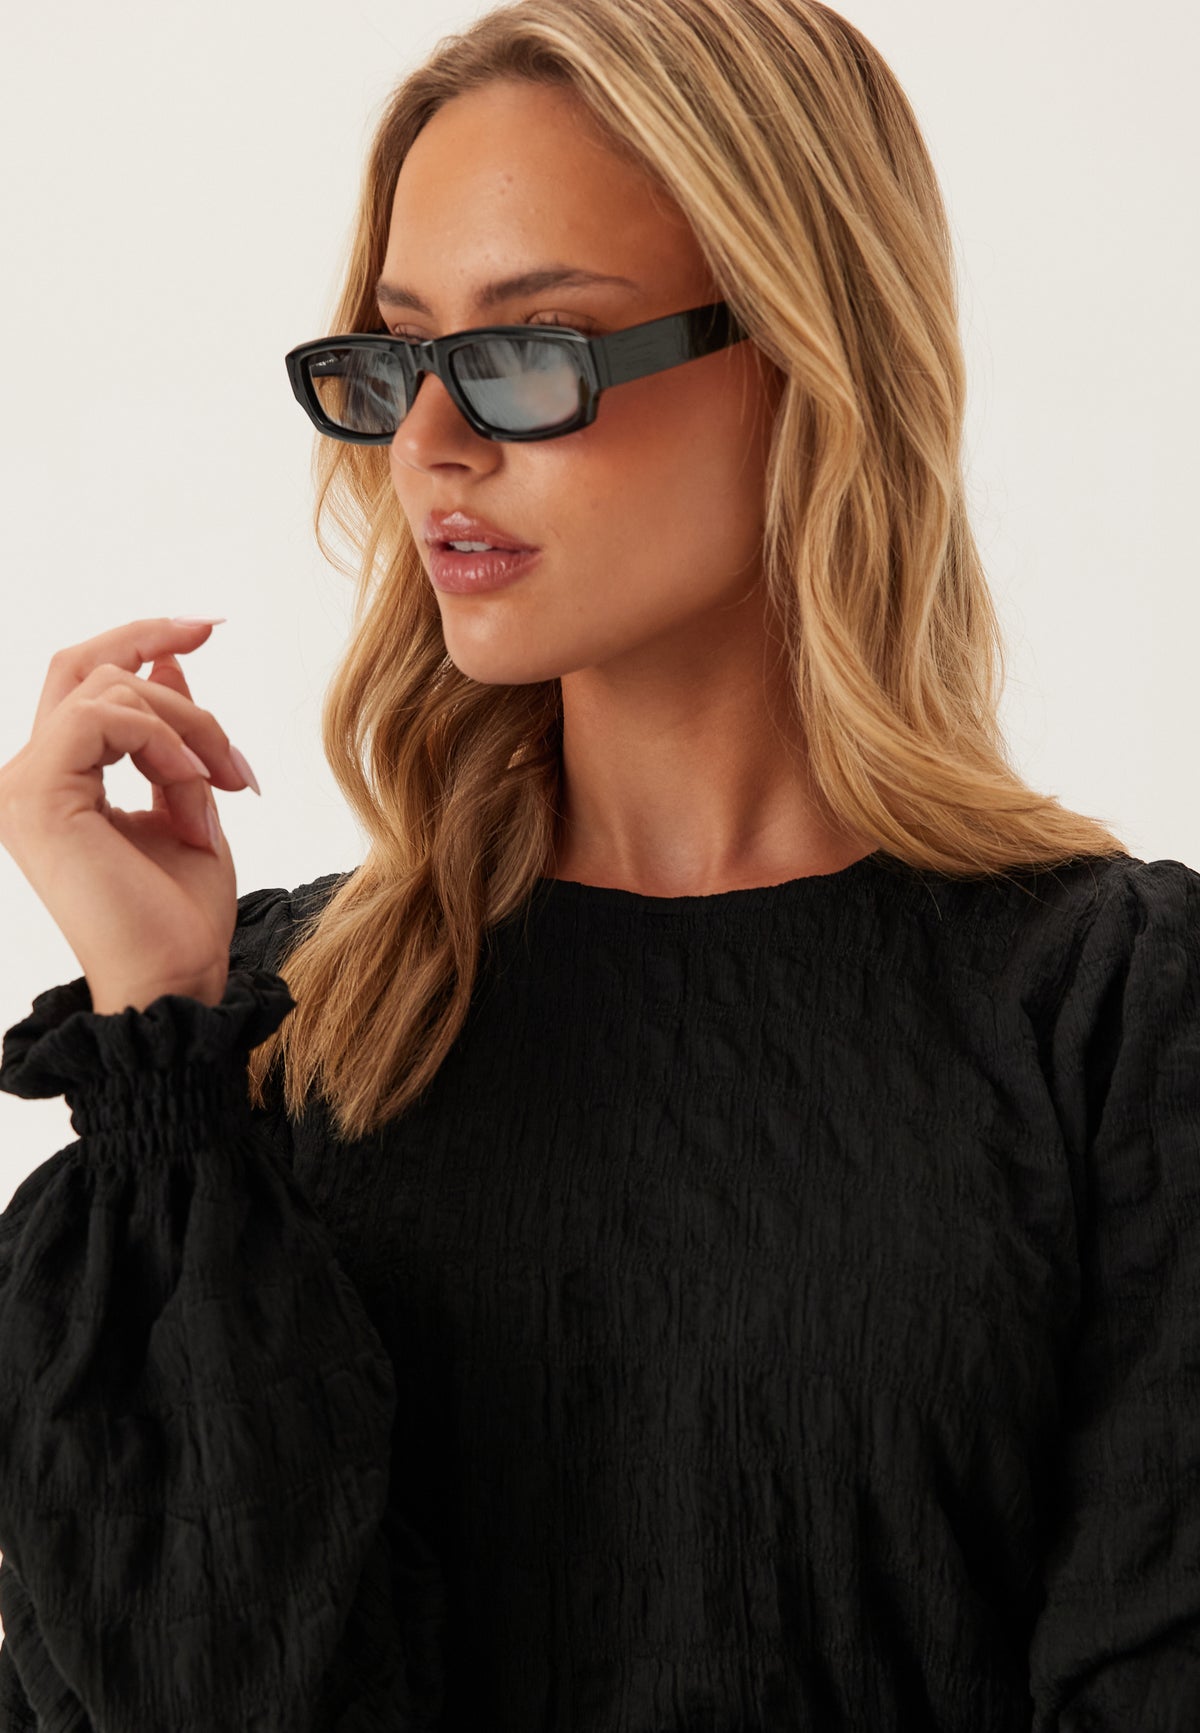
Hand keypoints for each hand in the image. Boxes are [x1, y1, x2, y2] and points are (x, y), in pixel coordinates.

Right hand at [0, 617, 258, 1013]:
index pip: (83, 681)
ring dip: (188, 726)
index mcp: (60, 781)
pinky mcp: (37, 796)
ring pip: (109, 690)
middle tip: (220, 664)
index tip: (208, 625)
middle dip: (157, 646)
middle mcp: (29, 778)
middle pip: (84, 667)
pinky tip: (196, 784)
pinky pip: (103, 718)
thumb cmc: (183, 914)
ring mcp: (24, 786)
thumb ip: (171, 735)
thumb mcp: (188, 801)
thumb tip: (170, 660)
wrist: (176, 976)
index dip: (140, 638)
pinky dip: (165, 741)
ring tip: (224, 785)